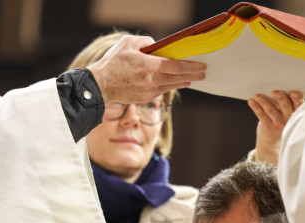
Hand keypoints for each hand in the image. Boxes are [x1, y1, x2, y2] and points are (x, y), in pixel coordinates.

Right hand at [89, 35, 205, 103]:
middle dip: (192, 75)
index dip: (190, 66)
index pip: (176, 66)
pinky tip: (174, 83)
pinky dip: (169, 86)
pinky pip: (161, 91)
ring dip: (183, 82)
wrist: (101, 85)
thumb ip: (146, 42)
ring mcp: (149, 91)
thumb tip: (158, 46)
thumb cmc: (113, 62)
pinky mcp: (146, 98)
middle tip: (203, 74)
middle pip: (178, 78)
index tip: (201, 66)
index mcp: (149, 65)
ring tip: (191, 79)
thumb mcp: (128, 43)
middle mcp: (152, 80)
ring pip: (171, 86)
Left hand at [248, 90, 303, 164]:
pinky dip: (256, 107)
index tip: (293, 93)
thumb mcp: (289, 114)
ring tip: (257, 96)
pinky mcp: (268, 127)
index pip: (299, 104)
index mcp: (296, 113)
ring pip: (271, 110)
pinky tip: (251, 101)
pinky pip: (261, 115)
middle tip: (274, 92)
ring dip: (264, 102)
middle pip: (285, 107)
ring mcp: (278, 124)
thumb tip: (279, 86)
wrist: (273, 143)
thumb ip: (287, 103)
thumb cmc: (282, 121)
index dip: (297, 99)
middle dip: (281, 99)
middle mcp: (288, 119)